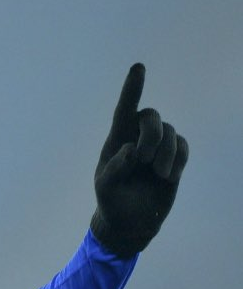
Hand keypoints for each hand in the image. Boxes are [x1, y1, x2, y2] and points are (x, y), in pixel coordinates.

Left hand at [90, 63, 188, 256]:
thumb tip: (131, 150)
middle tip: (145, 159)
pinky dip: (178, 159)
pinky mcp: (174, 156)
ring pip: (169, 131)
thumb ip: (114, 169)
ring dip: (165, 153)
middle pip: (150, 116)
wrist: (132, 221)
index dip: (132, 89)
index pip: (123, 110)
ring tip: (157, 174)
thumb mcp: (106, 188)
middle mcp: (136, 138)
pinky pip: (183, 145)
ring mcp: (157, 146)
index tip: (138, 67)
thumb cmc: (113, 201)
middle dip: (151, 133)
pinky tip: (168, 176)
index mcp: (115, 141)